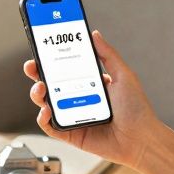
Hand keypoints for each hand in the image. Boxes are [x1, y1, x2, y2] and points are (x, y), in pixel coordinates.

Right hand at [25, 30, 160, 169]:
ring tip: (41, 88)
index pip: (64, 69)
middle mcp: (78, 99)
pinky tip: (47, 111)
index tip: (42, 49)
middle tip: (32, 67)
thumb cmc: (136, 110)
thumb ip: (108, 54)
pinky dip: (43, 118)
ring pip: (45, 103)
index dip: (50, 60)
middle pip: (50, 84)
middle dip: (37, 74)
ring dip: (37, 94)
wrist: (141, 139)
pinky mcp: (70, 134)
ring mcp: (72, 116)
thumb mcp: (123, 75)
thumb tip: (94, 34)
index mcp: (89, 83)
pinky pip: (50, 126)